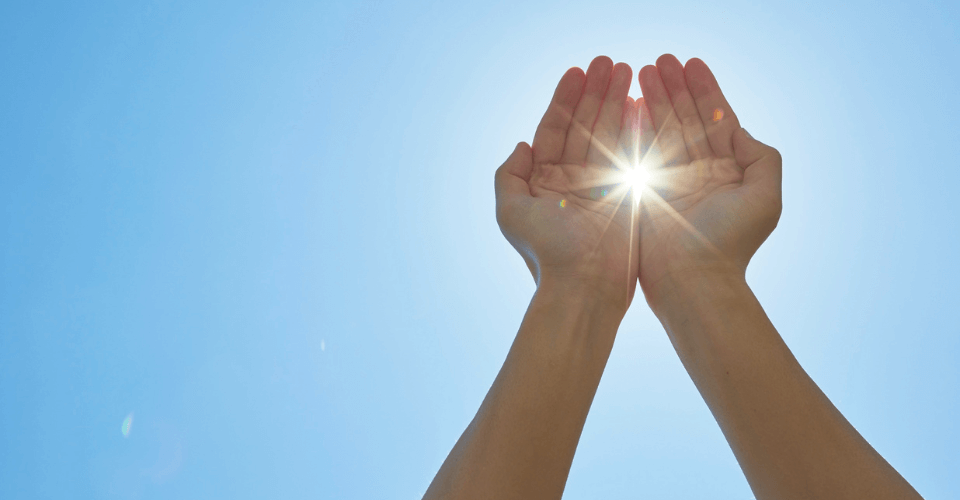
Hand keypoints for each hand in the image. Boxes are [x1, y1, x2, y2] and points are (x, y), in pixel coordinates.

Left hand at [495, 56, 639, 308]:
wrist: (584, 286)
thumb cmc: (546, 252)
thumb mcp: (510, 211)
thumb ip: (509, 175)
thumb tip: (522, 145)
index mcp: (545, 181)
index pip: (555, 129)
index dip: (565, 99)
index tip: (577, 71)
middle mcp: (573, 179)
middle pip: (585, 124)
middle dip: (596, 92)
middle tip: (610, 61)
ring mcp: (602, 185)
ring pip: (609, 133)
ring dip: (617, 101)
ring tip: (628, 70)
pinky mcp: (628, 194)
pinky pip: (632, 153)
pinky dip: (636, 127)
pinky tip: (642, 102)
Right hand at [635, 55, 781, 301]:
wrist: (693, 279)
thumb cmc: (731, 242)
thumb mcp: (765, 196)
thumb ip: (762, 157)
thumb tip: (740, 130)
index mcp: (727, 169)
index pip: (715, 119)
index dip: (704, 89)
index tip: (691, 63)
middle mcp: (698, 171)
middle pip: (685, 118)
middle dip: (673, 87)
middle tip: (659, 60)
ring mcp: (670, 179)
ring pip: (662, 128)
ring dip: (653, 98)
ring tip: (641, 70)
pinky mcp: (646, 190)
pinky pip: (640, 150)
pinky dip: (635, 125)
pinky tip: (630, 102)